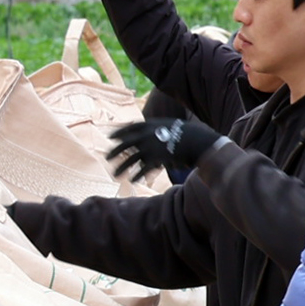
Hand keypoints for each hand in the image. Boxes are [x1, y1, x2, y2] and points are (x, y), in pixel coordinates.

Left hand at [105, 114, 219, 184]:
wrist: (197, 141)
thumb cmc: (189, 133)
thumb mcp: (171, 124)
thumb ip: (160, 129)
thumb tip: (154, 134)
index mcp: (150, 125)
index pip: (129, 127)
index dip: (119, 132)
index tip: (111, 137)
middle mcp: (146, 136)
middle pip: (125, 144)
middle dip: (115, 151)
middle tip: (106, 157)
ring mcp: (150, 148)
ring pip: (131, 159)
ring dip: (122, 167)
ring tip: (115, 174)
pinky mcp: (156, 159)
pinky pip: (143, 169)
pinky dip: (138, 175)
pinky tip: (133, 180)